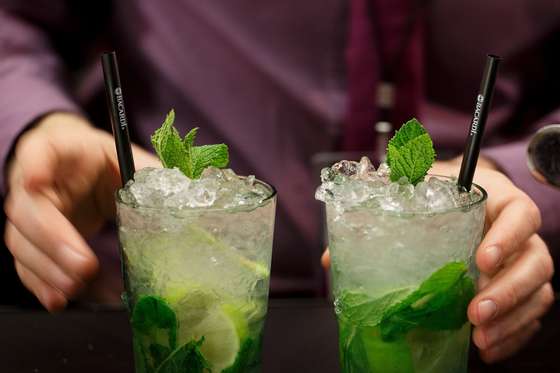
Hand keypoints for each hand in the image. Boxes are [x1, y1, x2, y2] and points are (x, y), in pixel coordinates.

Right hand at [4, 112, 159, 310]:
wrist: (81, 170)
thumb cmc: (106, 163)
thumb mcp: (131, 161)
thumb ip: (155, 176)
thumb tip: (198, 191)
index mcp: (64, 150)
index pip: (40, 150)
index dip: (35, 164)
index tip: (36, 181)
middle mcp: (36, 179)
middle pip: (28, 209)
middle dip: (53, 240)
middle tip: (83, 266)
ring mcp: (29, 211)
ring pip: (21, 241)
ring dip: (47, 269)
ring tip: (76, 288)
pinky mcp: (31, 240)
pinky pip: (26, 264)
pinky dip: (41, 284)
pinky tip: (59, 299)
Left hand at [321, 157, 553, 362]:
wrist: (456, 198)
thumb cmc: (435, 194)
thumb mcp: (410, 191)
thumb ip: (377, 212)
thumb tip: (332, 258)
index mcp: (496, 200)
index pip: (521, 214)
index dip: (508, 237)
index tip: (481, 259)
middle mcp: (518, 231)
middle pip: (535, 260)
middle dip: (508, 290)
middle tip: (474, 311)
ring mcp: (523, 259)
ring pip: (538, 290)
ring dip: (511, 318)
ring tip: (479, 336)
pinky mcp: (521, 285)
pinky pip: (531, 312)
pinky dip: (513, 333)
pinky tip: (488, 348)